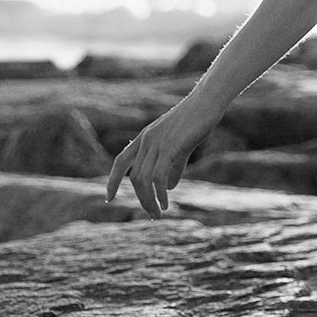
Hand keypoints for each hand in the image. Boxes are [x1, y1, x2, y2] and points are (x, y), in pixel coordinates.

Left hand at [104, 94, 213, 217]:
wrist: (207, 101)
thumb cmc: (196, 120)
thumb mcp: (181, 144)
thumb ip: (174, 165)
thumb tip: (170, 187)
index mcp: (145, 137)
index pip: (121, 161)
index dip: (113, 180)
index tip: (109, 198)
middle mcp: (147, 140)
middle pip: (135, 178)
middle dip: (141, 200)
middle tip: (153, 215)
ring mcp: (157, 143)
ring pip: (144, 180)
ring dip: (149, 201)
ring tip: (159, 213)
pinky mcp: (171, 147)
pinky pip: (158, 177)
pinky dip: (160, 194)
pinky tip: (166, 203)